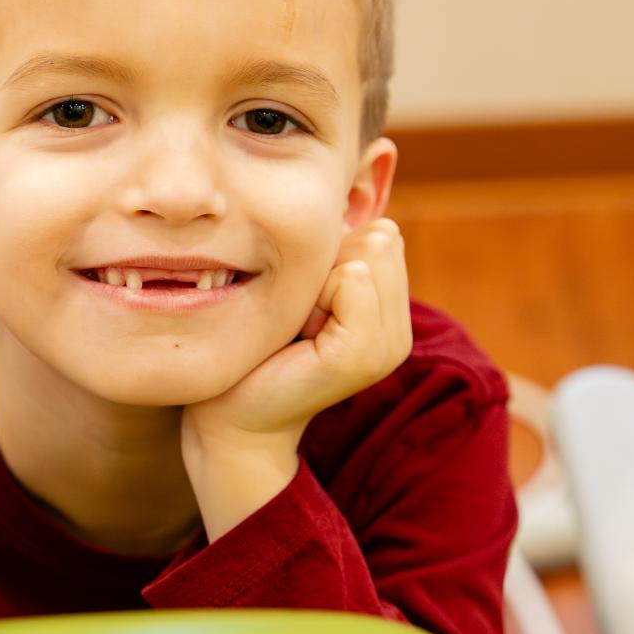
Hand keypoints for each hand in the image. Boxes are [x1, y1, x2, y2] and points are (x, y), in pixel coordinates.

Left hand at [184, 218, 412, 441]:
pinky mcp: (362, 354)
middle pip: (379, 240)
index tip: (305, 304)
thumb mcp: (308, 291)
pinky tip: (298, 337)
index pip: (383, 235)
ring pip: (364, 256)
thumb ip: (341, 255)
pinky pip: (351, 278)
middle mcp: (400, 334)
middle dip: (327, 266)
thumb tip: (369, 217)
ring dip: (318, 282)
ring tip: (299, 327)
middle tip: (300, 318)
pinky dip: (314, 297)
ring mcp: (388, 348)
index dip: (331, 257)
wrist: (233, 416)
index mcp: (393, 316)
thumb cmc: (261, 348)